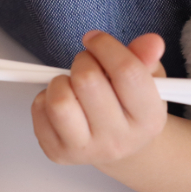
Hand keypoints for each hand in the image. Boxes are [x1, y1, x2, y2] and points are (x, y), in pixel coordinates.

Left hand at [31, 31, 167, 165]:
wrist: (117, 148)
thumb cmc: (128, 107)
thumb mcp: (147, 79)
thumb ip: (145, 58)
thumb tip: (151, 42)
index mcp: (148, 119)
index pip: (127, 72)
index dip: (105, 46)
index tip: (95, 39)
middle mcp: (118, 139)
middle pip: (87, 81)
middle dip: (83, 61)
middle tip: (87, 64)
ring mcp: (86, 150)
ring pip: (59, 100)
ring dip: (60, 81)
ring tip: (72, 84)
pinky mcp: (58, 152)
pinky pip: (39, 109)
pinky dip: (44, 95)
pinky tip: (63, 100)